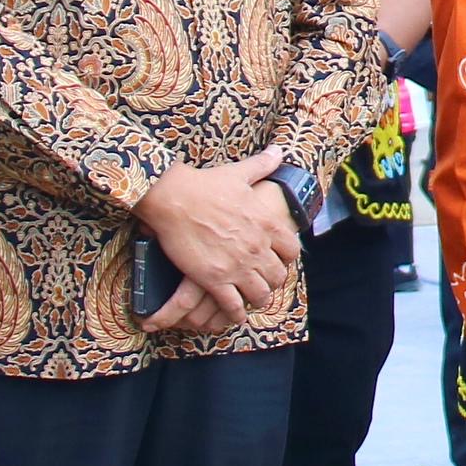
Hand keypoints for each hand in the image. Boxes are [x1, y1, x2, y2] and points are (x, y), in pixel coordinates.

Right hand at [136, 147, 301, 332]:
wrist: (174, 198)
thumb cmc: (205, 184)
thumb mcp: (239, 173)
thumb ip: (262, 165)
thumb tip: (278, 150)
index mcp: (266, 223)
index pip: (292, 251)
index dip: (287, 258)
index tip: (278, 261)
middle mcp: (257, 247)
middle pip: (277, 276)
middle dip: (272, 282)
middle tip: (263, 283)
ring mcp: (238, 265)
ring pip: (260, 294)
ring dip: (257, 299)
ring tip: (250, 300)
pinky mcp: (215, 279)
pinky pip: (234, 306)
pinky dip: (236, 314)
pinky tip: (234, 315)